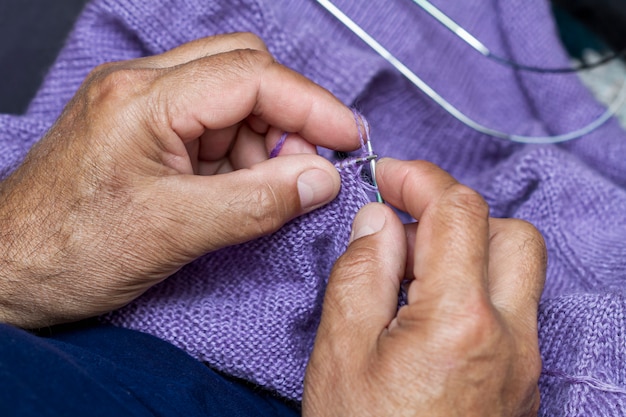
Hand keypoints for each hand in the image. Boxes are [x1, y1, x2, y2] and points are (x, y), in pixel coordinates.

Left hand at [0, 33, 359, 327]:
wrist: (7, 271)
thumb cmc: (70, 251)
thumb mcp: (177, 231)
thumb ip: (258, 203)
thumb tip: (322, 180)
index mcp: (144, 99)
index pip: (252, 76)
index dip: (312, 106)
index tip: (350, 138)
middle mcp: (140, 85)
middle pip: (244, 70)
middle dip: (287, 119)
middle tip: (306, 172)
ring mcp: (140, 103)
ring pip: (231, 97)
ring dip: (263, 140)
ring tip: (265, 191)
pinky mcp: (143, 128)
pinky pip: (210, 123)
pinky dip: (238, 153)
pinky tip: (235, 190)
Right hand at [303, 159, 546, 416]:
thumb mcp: (340, 353)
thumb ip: (361, 273)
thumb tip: (380, 220)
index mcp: (460, 323)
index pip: (458, 212)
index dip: (420, 180)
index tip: (388, 177)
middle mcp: (509, 338)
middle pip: (509, 234)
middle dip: (455, 215)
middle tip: (403, 234)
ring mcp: (523, 364)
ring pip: (518, 271)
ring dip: (469, 252)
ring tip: (411, 278)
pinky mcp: (521, 383)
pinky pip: (513, 310)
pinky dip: (476, 289)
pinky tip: (429, 315)